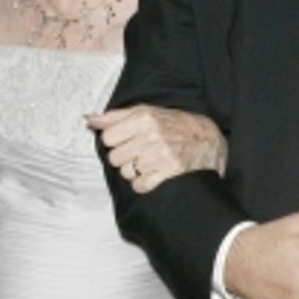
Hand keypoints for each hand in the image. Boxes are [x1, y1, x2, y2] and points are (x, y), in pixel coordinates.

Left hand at [88, 104, 227, 191]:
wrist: (208, 140)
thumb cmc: (175, 125)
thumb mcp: (147, 112)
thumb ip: (116, 116)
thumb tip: (90, 119)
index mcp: (144, 118)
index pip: (108, 138)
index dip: (116, 142)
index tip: (127, 141)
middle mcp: (151, 135)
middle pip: (115, 158)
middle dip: (125, 158)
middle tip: (140, 153)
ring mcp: (160, 155)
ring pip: (126, 173)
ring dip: (134, 172)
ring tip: (149, 163)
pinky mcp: (169, 172)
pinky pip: (139, 186)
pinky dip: (144, 184)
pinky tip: (154, 174)